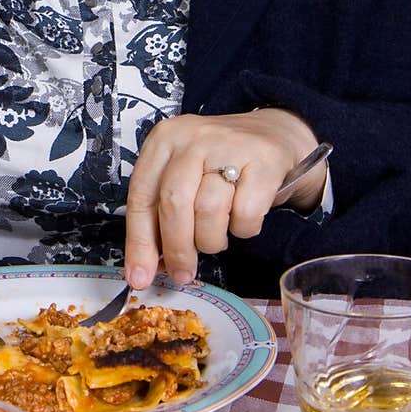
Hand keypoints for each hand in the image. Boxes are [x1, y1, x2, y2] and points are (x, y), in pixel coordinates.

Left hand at [123, 108, 322, 289]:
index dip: (139, 242)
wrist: (271, 134)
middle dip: (177, 248)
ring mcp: (229, 145)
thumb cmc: (218, 163)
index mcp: (164, 140)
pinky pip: (245, 214)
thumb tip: (143, 269)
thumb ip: (160, 214)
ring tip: (216, 236)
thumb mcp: (182, 177)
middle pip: (174, 204)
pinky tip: (241, 219)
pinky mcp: (262, 160)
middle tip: (182, 273)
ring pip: (208, 211)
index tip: (139, 277)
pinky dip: (242, 229)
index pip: (141, 195)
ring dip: (211, 240)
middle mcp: (193, 138)